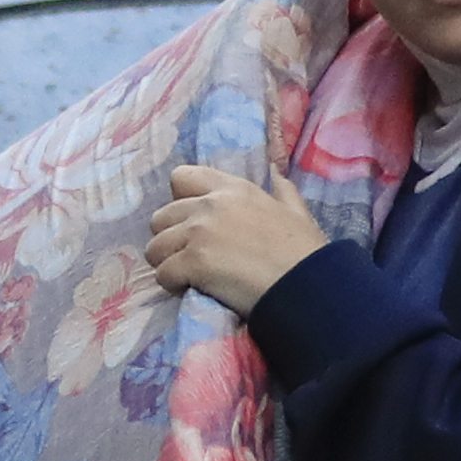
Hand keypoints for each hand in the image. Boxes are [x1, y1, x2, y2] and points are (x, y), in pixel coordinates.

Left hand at [147, 166, 326, 315]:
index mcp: (232, 189)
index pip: (181, 177)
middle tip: (189, 258)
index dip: (179, 201)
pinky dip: (172, 285)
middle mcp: (209, 205)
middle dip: (169, 239)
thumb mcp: (296, 212)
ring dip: (167, 264)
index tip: (194, 223)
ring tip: (188, 277)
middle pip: (160, 218)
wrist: (306, 285)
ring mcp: (199, 233)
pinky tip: (190, 290)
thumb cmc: (304, 252)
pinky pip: (162, 274)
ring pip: (155, 248)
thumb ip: (282, 190)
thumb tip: (277, 170)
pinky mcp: (193, 263)